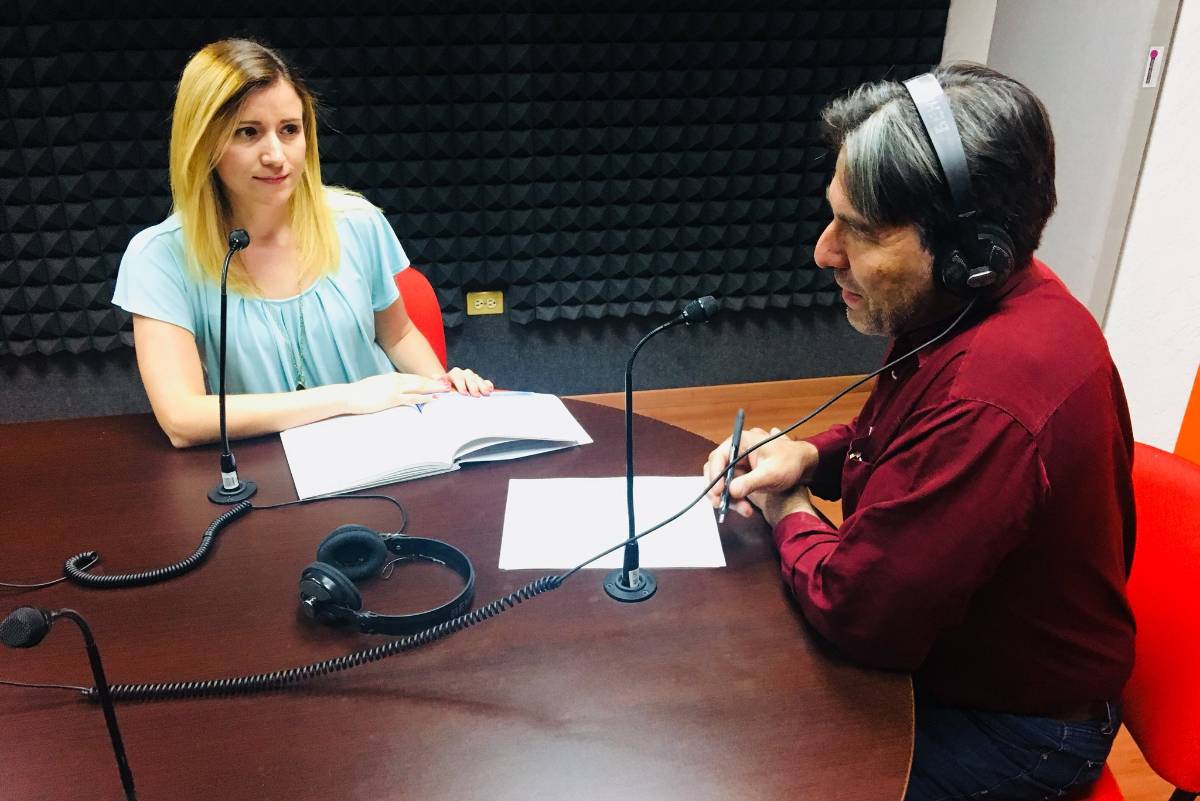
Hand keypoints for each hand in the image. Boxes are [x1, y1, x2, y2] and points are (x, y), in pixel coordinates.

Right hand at [344, 372, 448, 415]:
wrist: (348, 396)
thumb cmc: (359, 393)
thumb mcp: (376, 386)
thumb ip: (386, 387)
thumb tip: (392, 393)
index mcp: (392, 377)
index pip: (414, 378)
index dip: (427, 380)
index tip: (438, 381)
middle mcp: (395, 380)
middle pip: (420, 380)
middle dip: (435, 382)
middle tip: (448, 384)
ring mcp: (394, 389)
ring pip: (419, 387)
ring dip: (434, 388)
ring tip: (446, 390)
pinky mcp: (392, 398)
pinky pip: (412, 398)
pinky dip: (424, 398)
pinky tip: (433, 399)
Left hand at [437, 367, 493, 396]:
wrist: (450, 392)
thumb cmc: (445, 393)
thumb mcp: (441, 390)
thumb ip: (440, 386)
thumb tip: (438, 381)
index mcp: (452, 375)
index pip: (456, 376)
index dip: (461, 384)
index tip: (464, 393)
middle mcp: (463, 374)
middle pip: (468, 376)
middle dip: (472, 386)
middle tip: (475, 394)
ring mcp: (472, 377)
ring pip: (477, 378)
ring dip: (482, 386)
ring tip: (485, 393)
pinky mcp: (480, 381)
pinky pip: (485, 381)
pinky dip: (487, 385)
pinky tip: (490, 390)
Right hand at [703, 427, 818, 519]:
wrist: (803, 465)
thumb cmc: (790, 462)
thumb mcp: (772, 473)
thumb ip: (751, 481)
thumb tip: (731, 491)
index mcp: (741, 442)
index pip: (718, 457)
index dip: (715, 475)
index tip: (718, 492)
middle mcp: (735, 452)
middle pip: (716, 471)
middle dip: (718, 490)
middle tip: (721, 505)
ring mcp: (737, 464)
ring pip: (722, 483)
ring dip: (728, 499)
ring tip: (745, 511)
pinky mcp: (740, 476)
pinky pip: (730, 489)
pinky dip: (735, 500)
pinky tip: (746, 509)